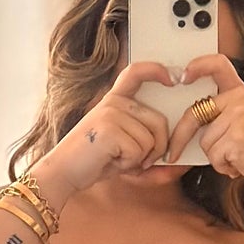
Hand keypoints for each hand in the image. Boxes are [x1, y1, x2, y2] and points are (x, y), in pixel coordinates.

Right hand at [30, 59, 173, 204]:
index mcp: (114, 100)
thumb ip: (148, 150)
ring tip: (116, 158)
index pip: (135, 73)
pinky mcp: (109, 129)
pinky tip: (110, 161)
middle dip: (158, 148)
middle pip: (159, 122)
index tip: (172, 78)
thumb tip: (181, 166)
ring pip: (150, 140)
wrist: (63, 172)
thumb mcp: (124, 150)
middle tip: (138, 161)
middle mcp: (113, 102)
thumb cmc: (95, 162)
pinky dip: (129, 165)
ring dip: (139, 159)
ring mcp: (110, 113)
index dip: (155, 70)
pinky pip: (139, 151)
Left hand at [165, 55, 243, 182]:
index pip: (219, 65)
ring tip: (237, 156)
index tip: (183, 76)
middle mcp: (239, 100)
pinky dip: (222, 166)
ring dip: (216, 156)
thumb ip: (221, 113)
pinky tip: (239, 164)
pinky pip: (214, 156)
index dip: (199, 65)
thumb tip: (184, 122)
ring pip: (204, 141)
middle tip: (172, 154)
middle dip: (180, 137)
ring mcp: (239, 118)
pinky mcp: (237, 138)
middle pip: (194, 114)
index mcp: (240, 92)